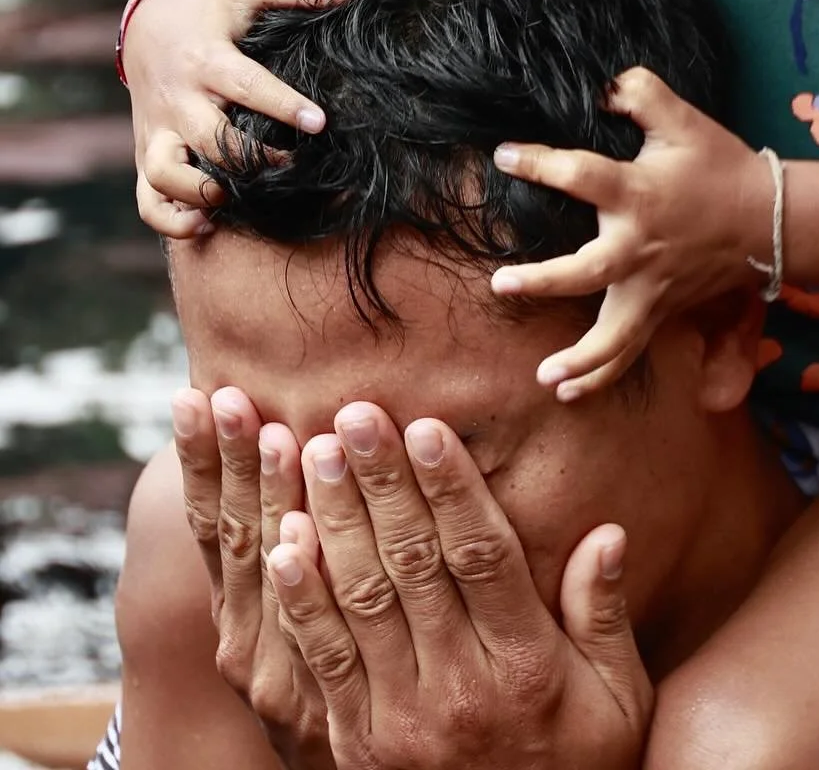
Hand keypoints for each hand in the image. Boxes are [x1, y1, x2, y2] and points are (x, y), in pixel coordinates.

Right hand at [127, 0, 350, 238]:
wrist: (146, 21)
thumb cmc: (213, 4)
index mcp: (207, 59)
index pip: (244, 85)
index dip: (282, 106)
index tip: (320, 122)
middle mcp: (179, 99)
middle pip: (207, 138)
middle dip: (248, 158)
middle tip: (292, 164)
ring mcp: (159, 131)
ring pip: (167, 175)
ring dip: (201, 193)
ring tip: (238, 199)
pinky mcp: (148, 154)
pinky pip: (147, 199)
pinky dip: (170, 220)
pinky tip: (205, 225)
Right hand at [171, 387, 335, 768]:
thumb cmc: (337, 665)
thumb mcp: (296, 606)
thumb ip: (292, 529)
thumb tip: (286, 430)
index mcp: (236, 609)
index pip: (211, 522)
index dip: (201, 460)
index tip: (194, 394)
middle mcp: (244, 643)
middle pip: (238, 538)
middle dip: (235, 463)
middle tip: (234, 397)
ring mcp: (281, 679)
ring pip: (276, 576)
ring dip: (276, 502)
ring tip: (281, 435)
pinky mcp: (331, 713)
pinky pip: (318, 638)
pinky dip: (300, 589)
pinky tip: (292, 541)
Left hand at [267, 403, 651, 769]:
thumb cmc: (579, 769)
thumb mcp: (619, 700)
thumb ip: (605, 615)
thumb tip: (606, 533)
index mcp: (525, 666)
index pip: (481, 558)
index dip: (452, 489)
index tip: (428, 426)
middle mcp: (459, 689)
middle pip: (411, 567)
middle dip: (380, 483)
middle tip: (353, 413)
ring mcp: (399, 720)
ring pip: (358, 603)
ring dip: (331, 521)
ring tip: (307, 452)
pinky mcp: (355, 744)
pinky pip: (323, 660)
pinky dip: (299, 599)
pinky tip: (280, 543)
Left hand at [490, 68, 773, 398]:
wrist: (767, 218)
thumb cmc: (720, 165)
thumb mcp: (683, 118)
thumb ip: (639, 92)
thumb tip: (601, 86)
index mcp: (638, 195)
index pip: (579, 176)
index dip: (539, 163)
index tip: (504, 156)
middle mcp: (639, 248)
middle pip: (587, 273)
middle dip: (544, 280)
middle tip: (502, 283)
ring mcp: (652, 287)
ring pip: (614, 336)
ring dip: (580, 359)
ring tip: (545, 376)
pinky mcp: (661, 309)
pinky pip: (630, 350)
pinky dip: (601, 375)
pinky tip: (568, 392)